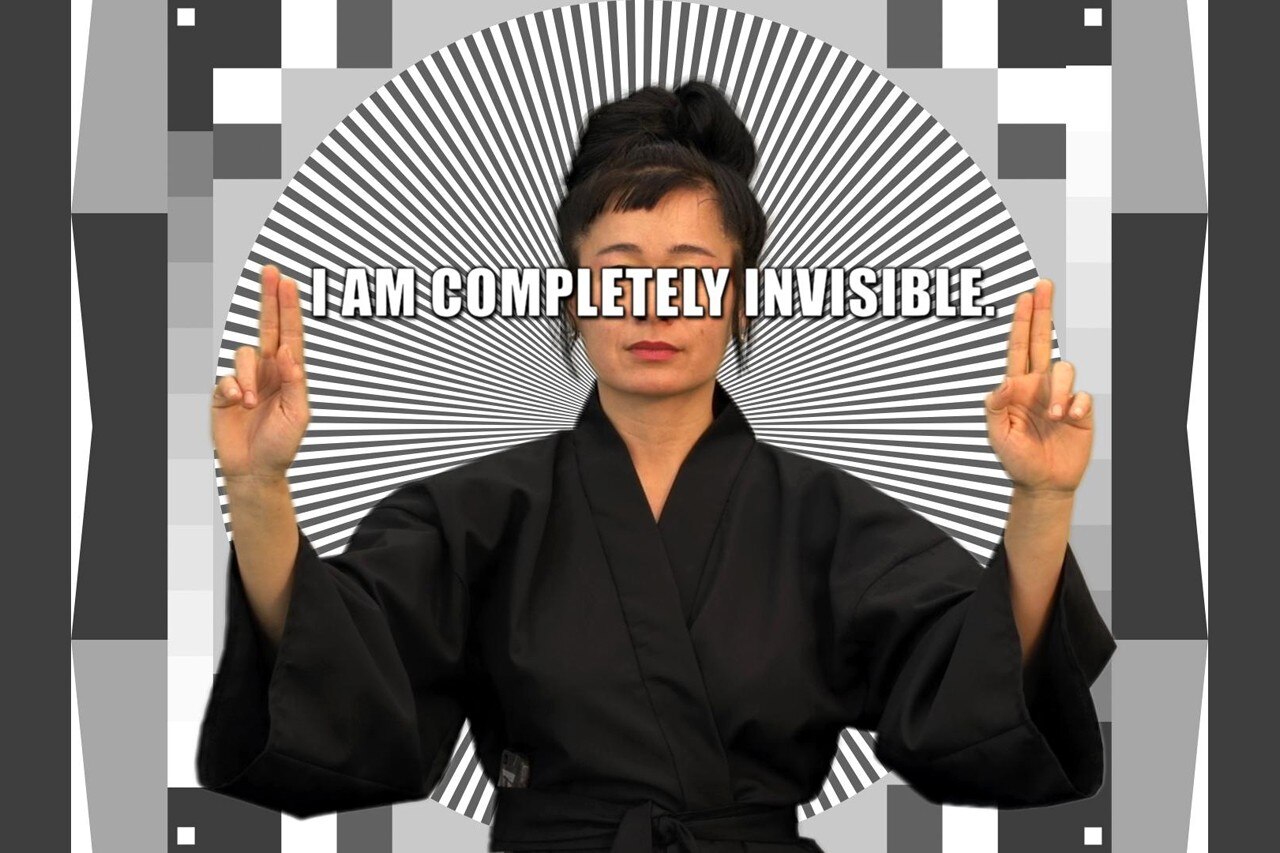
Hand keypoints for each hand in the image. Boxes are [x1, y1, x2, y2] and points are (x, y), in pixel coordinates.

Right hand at [210, 265, 310, 482]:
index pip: (290, 334)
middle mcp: (268, 370)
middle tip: (271, 271)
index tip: (287, 281)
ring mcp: (245, 379)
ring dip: (248, 377)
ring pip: (244, 354)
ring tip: (253, 403)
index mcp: (289, 373)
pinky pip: (224, 378)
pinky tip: (240, 404)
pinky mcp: (224, 393)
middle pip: (268, 326)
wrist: (256, 470)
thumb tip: (289, 352)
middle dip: (270, 298)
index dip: (289, 308)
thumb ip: (295, 382)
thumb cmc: (281, 444)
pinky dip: (233, 389)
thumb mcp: (298, 415)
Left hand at [983, 279, 1093, 495]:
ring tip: (1053, 416)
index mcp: (1016, 386)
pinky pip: (1083, 395)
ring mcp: (1060, 395)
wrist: (1042, 483)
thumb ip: (995, 408)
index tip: (1024, 295)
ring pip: (1065, 369)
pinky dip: (1076, 404)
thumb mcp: (997, 434)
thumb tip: (1002, 382)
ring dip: (1060, 390)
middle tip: (1043, 285)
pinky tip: (1069, 419)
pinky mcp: (1080, 410)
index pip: (1018, 347)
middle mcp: (1039, 385)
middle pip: (1042, 340)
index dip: (1022, 321)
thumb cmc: (1016, 459)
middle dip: (1042, 312)